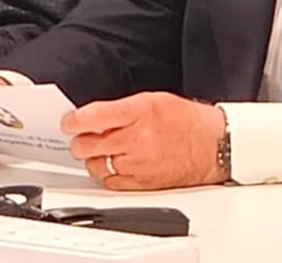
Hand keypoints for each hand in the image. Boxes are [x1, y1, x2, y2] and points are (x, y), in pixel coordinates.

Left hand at [63, 92, 227, 190]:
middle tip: (81, 137)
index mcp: (140, 111)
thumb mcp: (154, 100)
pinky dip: (107, 174)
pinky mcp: (143, 183)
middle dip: (80, 141)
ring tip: (102, 151)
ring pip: (96, 166)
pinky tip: (114, 165)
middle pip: (88, 145)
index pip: (92, 117)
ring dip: (93, 159)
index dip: (73, 121)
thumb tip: (91, 118)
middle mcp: (138, 138)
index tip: (68, 122)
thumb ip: (121, 109)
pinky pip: (111, 182)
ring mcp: (139, 163)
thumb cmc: (186, 120)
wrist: (213, 144)